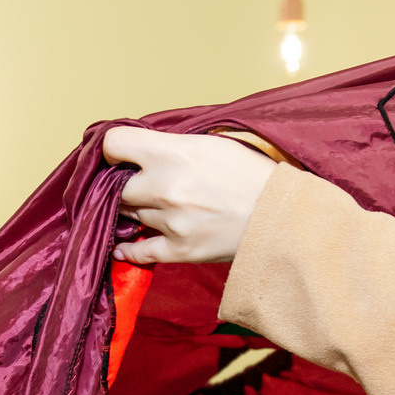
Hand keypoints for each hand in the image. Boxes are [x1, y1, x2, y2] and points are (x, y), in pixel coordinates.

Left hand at [104, 127, 278, 265]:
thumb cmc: (251, 175)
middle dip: (120, 186)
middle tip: (133, 186)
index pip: (114, 145)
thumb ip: (170, 145)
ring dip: (132, 213)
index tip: (118, 158)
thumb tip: (139, 150)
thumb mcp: (211, 143)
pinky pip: (139, 251)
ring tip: (144, 209)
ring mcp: (170, 221)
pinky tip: (125, 244)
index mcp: (172, 153)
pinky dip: (129, 248)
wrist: (283, 216)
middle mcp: (164, 186)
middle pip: (115, 187)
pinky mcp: (179, 250)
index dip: (112, 151)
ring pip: (128, 216)